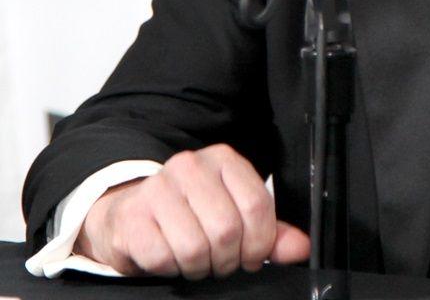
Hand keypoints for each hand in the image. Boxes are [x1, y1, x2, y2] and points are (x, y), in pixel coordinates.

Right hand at [74, 144, 309, 278]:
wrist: (128, 214)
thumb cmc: (189, 216)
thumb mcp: (234, 215)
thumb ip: (270, 232)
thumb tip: (300, 248)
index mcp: (223, 160)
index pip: (256, 205)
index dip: (259, 242)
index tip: (252, 257)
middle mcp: (190, 166)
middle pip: (227, 229)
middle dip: (228, 259)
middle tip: (221, 263)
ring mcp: (156, 189)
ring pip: (195, 247)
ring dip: (199, 267)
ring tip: (196, 262)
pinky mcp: (131, 217)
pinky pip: (162, 258)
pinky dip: (171, 268)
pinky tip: (169, 259)